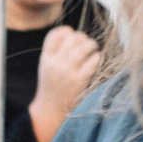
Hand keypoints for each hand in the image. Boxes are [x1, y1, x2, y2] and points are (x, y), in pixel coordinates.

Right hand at [28, 27, 102, 141]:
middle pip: (71, 39)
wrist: (50, 110)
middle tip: (86, 42)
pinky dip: (96, 57)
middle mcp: (55, 64)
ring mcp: (67, 72)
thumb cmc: (51, 87)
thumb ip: (55, 52)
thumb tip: (74, 34)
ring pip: (83, 47)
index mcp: (45, 59)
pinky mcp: (79, 80)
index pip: (54, 35)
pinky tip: (96, 59)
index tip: (71, 34)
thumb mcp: (46, 67)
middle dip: (81, 38)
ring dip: (91, 44)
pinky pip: (92, 61)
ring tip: (93, 47)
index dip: (65, 31)